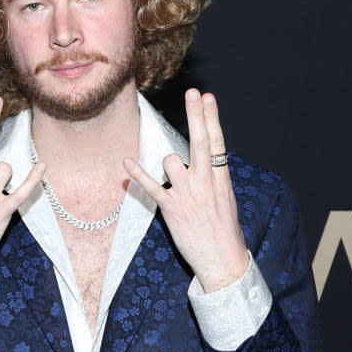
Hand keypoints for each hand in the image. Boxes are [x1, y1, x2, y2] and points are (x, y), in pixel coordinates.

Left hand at [123, 89, 248, 291]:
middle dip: (197, 116)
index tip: (208, 97)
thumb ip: (214, 177)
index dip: (212, 118)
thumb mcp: (225, 198)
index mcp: (220, 179)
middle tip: (193, 92)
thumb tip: (205, 159)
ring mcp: (188, 196)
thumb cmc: (223, 230)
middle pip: (200, 142)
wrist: (223, 259)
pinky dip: (138, 175)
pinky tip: (127, 163)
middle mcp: (205, 183)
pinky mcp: (172, 210)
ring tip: (175, 180)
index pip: (217, 143)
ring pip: (171, 161)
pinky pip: (152, 187)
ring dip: (168, 163)